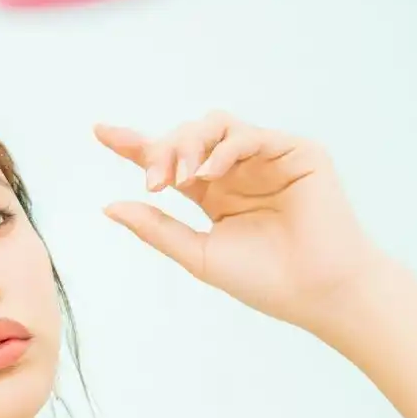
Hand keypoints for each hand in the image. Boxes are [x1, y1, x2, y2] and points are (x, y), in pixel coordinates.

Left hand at [95, 113, 387, 334]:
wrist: (316, 292)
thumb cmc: (264, 280)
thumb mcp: (197, 254)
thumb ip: (155, 228)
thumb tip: (109, 206)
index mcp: (212, 192)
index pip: (167, 159)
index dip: (134, 144)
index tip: (100, 131)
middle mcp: (236, 171)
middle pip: (186, 138)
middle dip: (162, 151)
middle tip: (154, 182)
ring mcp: (266, 159)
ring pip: (216, 125)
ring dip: (189, 144)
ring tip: (180, 177)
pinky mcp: (297, 153)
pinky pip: (251, 135)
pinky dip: (225, 148)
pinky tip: (209, 173)